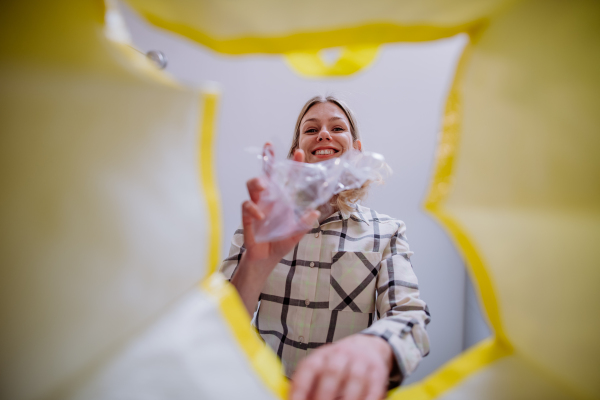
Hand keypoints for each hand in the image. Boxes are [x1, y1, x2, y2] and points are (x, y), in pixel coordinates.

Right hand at [231, 148, 318, 313]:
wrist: (266, 260)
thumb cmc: (279, 243)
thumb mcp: (296, 233)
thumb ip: (304, 223)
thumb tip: (315, 212)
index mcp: (282, 200)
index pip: (287, 179)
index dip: (292, 165)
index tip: (298, 151)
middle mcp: (269, 200)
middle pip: (265, 175)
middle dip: (266, 162)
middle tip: (269, 151)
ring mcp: (257, 207)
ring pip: (252, 186)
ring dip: (257, 182)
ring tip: (264, 187)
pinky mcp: (248, 218)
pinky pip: (246, 206)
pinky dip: (253, 208)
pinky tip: (261, 215)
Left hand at [290, 334, 393, 399]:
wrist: (368, 346)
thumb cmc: (339, 364)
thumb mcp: (322, 367)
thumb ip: (309, 384)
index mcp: (322, 354)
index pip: (309, 368)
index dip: (301, 388)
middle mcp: (341, 354)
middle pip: (332, 372)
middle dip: (324, 395)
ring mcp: (361, 361)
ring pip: (355, 379)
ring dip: (348, 399)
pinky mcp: (378, 371)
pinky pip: (374, 387)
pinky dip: (368, 399)